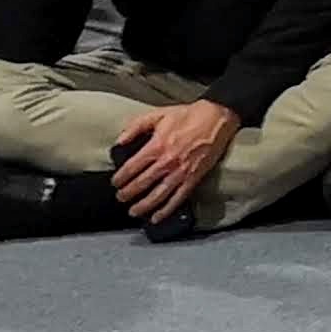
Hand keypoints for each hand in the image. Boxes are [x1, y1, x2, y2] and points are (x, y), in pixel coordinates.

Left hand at [108, 96, 241, 222]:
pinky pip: (177, 198)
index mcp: (157, 145)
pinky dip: (166, 210)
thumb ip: (135, 126)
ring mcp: (180, 172)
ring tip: (133, 211)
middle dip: (128, 193)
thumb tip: (119, 141)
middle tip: (120, 197)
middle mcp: (167, 162)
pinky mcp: (193, 178)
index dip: (121, 177)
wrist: (215, 118)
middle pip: (142, 183)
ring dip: (143, 205)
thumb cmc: (188, 115)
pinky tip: (157, 217)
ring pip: (158, 195)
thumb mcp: (158, 114)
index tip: (115, 182)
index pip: (132, 167)